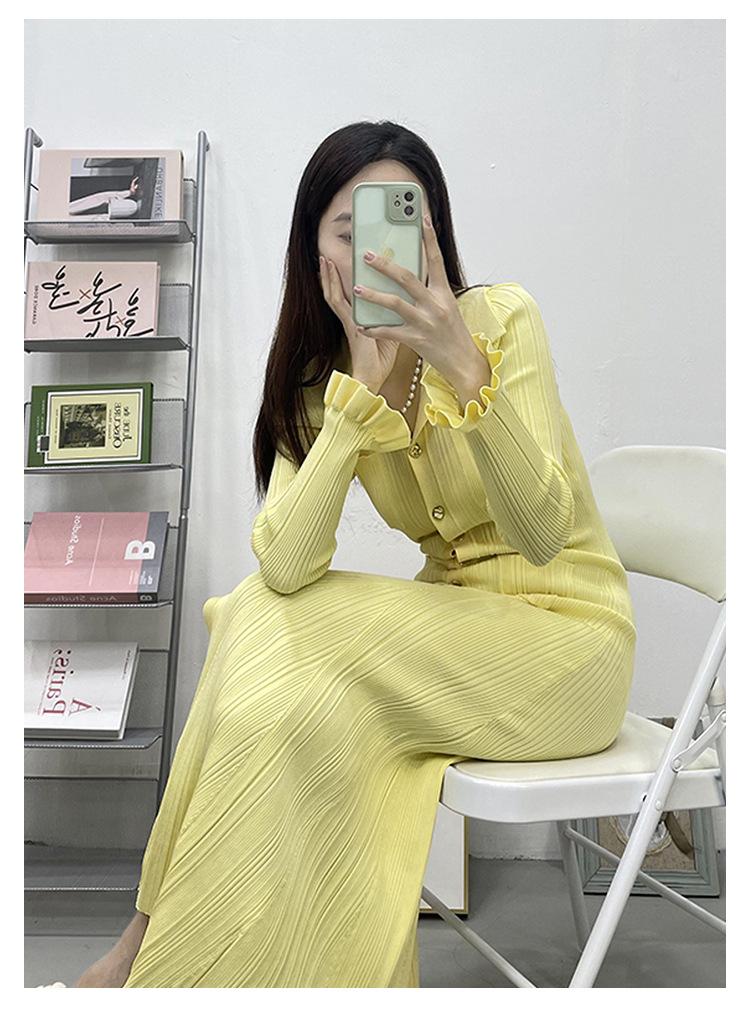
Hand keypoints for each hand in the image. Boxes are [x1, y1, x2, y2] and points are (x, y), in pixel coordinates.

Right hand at [318, 255, 398, 392]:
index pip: (348, 295)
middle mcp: (351, 318)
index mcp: (359, 318)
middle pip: (336, 291)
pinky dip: (334, 289)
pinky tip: (331, 278)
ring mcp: (348, 321)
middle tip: (327, 256)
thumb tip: (408, 300)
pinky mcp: (350, 326)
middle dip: (331, 274)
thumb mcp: (390, 330)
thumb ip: (393, 315)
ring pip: (333, 294)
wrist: (373, 378)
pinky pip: (339, 304)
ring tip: (324, 260)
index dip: (342, 281)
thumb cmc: (380, 359)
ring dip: (328, 277)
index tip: (341, 265)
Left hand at [352, 215, 477, 385]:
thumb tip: (414, 273)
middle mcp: (435, 305)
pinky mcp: (416, 340)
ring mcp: (425, 322)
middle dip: (385, 265)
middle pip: (407, 278)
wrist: (463, 363)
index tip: (421, 219)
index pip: (436, 260)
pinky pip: (390, 331)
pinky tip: (361, 324)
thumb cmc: (454, 334)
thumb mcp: (448, 307)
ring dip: (373, 295)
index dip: (428, 239)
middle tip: (367, 255)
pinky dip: (374, 328)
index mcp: (445, 293)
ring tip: (356, 287)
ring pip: (395, 304)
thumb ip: (432, 291)